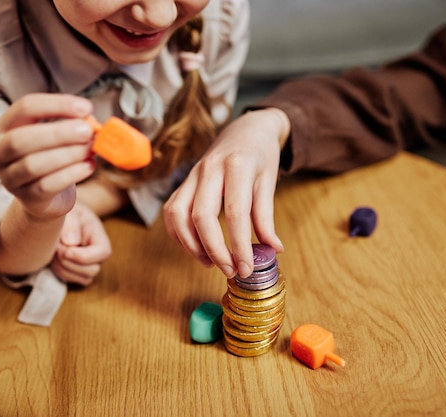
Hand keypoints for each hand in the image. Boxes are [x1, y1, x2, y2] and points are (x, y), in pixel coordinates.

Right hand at [0, 93, 95, 219]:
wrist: (46, 196)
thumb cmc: (52, 157)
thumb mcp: (57, 136)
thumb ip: (72, 125)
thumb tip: (92, 121)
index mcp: (4, 126)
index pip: (25, 107)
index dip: (56, 105)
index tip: (86, 108)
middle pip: (21, 138)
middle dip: (58, 133)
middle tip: (87, 131)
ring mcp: (9, 178)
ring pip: (33, 165)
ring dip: (67, 154)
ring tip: (90, 149)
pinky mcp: (26, 198)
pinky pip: (47, 186)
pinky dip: (72, 174)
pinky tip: (89, 165)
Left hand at [51, 202, 111, 284]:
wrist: (62, 216)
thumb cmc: (67, 212)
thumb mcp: (69, 211)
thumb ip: (70, 224)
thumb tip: (71, 242)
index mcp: (99, 236)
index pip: (103, 252)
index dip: (84, 256)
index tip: (66, 250)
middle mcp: (98, 254)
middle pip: (92, 270)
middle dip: (70, 263)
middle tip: (56, 248)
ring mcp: (89, 264)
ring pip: (83, 278)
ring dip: (63, 268)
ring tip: (54, 251)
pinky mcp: (78, 271)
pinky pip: (72, 280)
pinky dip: (60, 272)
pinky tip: (54, 258)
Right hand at [163, 108, 289, 277]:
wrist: (246, 128)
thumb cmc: (260, 155)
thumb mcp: (269, 181)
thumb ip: (267, 216)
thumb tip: (273, 250)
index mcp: (237, 166)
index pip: (235, 212)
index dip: (239, 245)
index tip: (246, 268)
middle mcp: (210, 169)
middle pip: (201, 216)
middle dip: (214, 250)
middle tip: (229, 270)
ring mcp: (192, 174)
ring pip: (178, 214)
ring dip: (191, 245)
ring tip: (210, 263)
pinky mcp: (183, 181)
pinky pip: (172, 210)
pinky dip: (179, 234)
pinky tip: (195, 248)